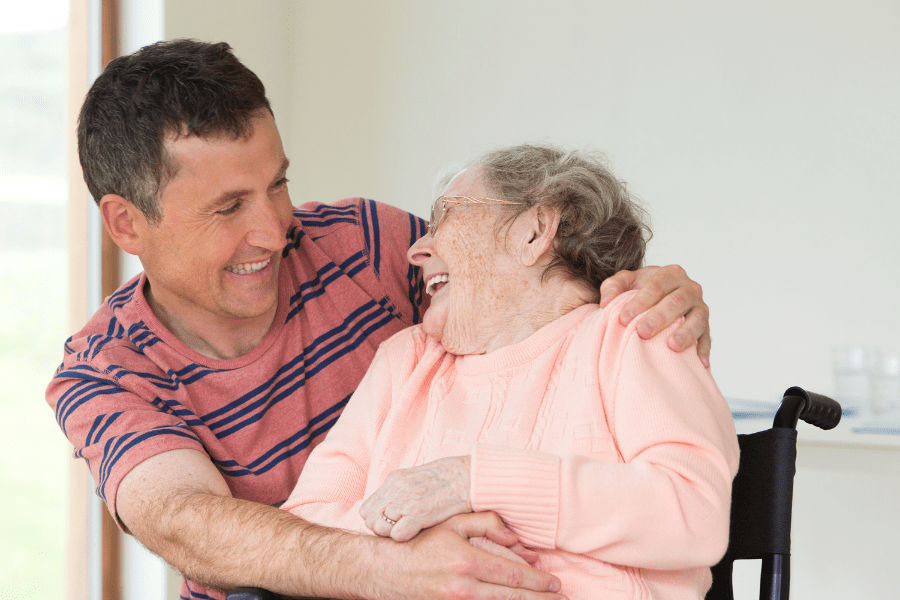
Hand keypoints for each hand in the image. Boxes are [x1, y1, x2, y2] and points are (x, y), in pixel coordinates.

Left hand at [360, 456, 471, 541]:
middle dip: (381, 528)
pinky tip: (418, 532)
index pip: (367, 507)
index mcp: (395, 479)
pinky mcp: (419, 513)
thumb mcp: (418, 479)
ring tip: (409, 531)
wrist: (470, 476)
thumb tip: (389, 510)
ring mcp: (406, 500)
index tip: (392, 524)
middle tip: (399, 530)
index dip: (377, 519)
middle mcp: (396, 488)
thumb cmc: (449, 480)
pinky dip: (404, 538)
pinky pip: (397, 535)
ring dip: (391, 533)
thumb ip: (401, 491)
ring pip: (378, 527)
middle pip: (369, 518)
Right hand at [378, 512, 562, 599]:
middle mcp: (462, 587)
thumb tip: (515, 538)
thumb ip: (486, 523)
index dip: (537, 582)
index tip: (554, 583)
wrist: (387, 570)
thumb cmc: (422, 543)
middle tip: (560, 599)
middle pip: (511, 597)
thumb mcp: (452, 523)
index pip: (512, 575)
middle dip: (539, 599)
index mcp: (466, 560)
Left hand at [599, 264, 710, 366]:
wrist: (661, 300)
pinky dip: (703, 350)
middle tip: (643, 331)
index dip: (640, 301)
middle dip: (660, 317)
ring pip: (697, 319)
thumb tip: (606, 302)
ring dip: (685, 333)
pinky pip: (707, 338)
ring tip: (672, 346)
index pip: (657, 285)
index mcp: (671, 273)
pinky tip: (699, 363)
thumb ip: (613, 286)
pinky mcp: (706, 327)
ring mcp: (700, 308)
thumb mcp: (627, 283)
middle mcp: (690, 288)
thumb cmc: (642, 292)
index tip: (624, 318)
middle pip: (677, 301)